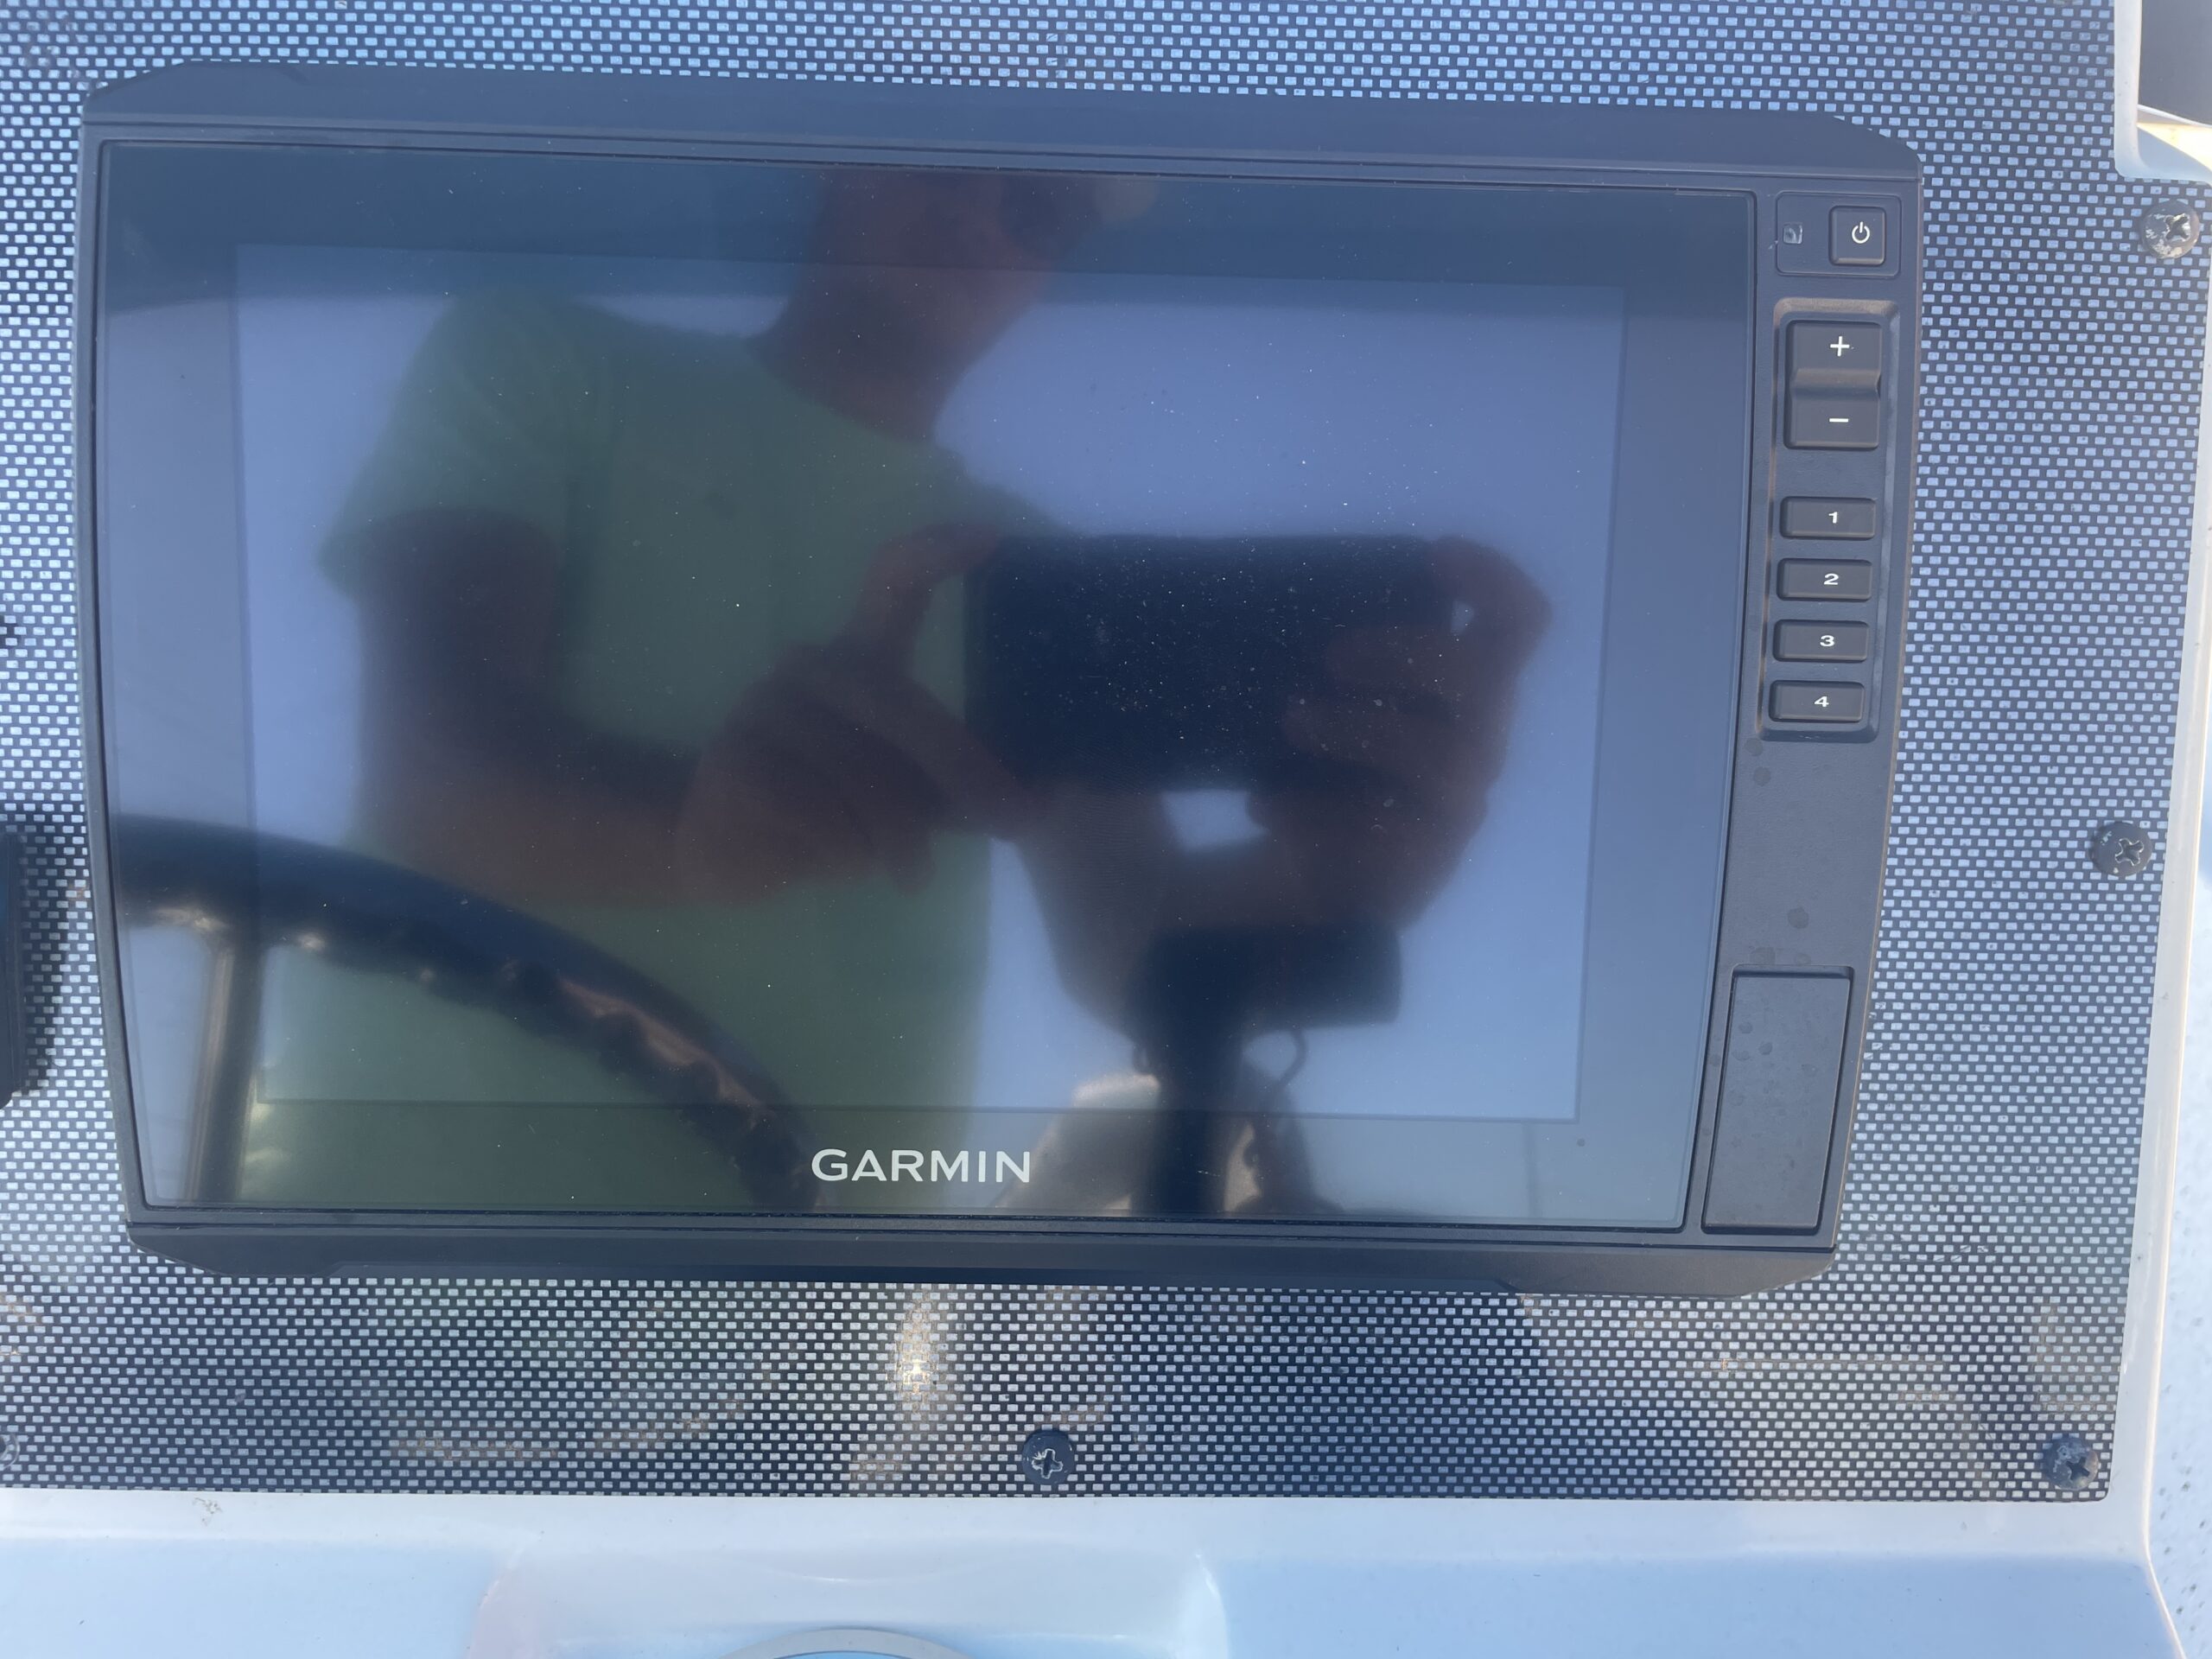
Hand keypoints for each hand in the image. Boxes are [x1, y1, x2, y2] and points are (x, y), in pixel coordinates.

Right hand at [674, 528, 1037, 901]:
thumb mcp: (904, 793)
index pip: (890, 585)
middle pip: (898, 706)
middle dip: (963, 770)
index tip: (988, 539)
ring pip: (863, 775)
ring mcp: (766, 709)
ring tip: (907, 870)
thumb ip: (959, 786)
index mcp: (857, 660)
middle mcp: (811, 668)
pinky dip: (848, 851)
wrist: (719, 844)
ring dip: (897, 835)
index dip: (934, 555)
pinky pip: (819, 812)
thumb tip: (1046, 803)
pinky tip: (844, 863)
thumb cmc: (827, 809)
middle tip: (1016, 818)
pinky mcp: (737, 761)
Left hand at [1253, 538, 1548, 923]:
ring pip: (1439, 755)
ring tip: (1290, 723)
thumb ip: (1325, 659)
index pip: (1518, 624)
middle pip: (1482, 680)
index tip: (1435, 553)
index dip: (1494, 580)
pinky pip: (1388, 832)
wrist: (1312, 885)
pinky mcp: (1424, 864)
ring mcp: (1458, 807)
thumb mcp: (1332, 705)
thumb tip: (1234, 603)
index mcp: (1466, 692)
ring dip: (1357, 730)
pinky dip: (1316, 812)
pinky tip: (1264, 806)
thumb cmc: (1325, 772)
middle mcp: (1480, 744)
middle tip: (1330, 657)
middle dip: (1404, 655)